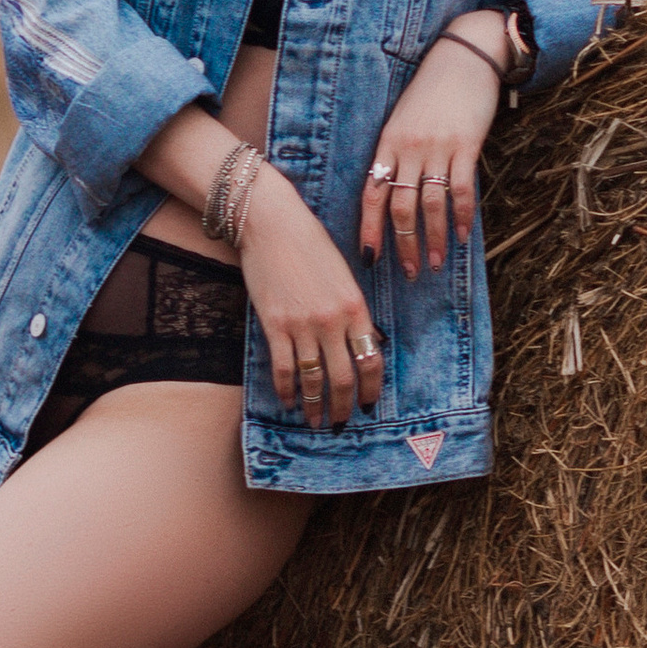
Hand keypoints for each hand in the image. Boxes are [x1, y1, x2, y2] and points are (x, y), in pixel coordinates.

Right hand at [236, 166, 383, 427]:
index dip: (371, 389)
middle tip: (340, 423)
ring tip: (313, 421)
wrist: (274, 224)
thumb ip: (353, 311)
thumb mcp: (343, 276)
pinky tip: (288, 402)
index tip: (369, 405)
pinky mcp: (275, 324)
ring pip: (313, 379)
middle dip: (343, 406)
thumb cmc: (311, 244)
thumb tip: (364, 344)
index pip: (372, 360)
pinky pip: (283, 369)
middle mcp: (333, 320)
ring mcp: (303, 324)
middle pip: (343, 378)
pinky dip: (287, 390)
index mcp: (356, 306)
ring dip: (314, 406)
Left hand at [361, 11, 507, 278]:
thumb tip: (394, 192)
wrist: (464, 56)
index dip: (369, 228)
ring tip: (436, 263)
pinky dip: (462, 216)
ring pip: (430, 205)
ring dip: (432, 239)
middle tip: (408, 273)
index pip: (372, 193)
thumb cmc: (433, 89)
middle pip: (400, 207)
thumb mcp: (403, 118)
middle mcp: (408, 148)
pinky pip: (462, 190)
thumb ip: (397, 152)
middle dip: (403, 245)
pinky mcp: (466, 145)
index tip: (370, 258)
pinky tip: (463, 235)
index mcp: (388, 143)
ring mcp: (437, 147)